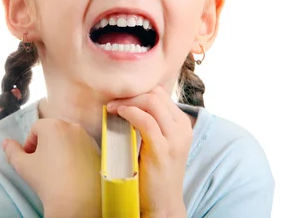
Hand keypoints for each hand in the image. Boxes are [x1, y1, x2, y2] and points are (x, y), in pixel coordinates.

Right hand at [2, 119, 101, 217]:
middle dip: (45, 144)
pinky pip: (81, 147)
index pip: (36, 127)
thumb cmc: (48, 180)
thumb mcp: (23, 165)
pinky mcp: (97, 149)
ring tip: (56, 168)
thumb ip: (12, 151)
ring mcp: (87, 137)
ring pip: (68, 138)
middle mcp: (73, 126)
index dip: (30, 143)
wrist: (75, 199)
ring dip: (60, 148)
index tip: (30, 158)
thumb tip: (6, 143)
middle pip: (53, 130)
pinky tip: (70, 170)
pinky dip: (75, 154)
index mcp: (54, 125)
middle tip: (42, 163)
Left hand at [107, 86, 190, 216]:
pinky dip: (130, 113)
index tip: (120, 99)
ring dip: (128, 102)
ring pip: (152, 103)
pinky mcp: (162, 150)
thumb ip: (152, 122)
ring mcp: (175, 138)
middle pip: (155, 94)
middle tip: (112, 102)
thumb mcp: (160, 142)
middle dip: (131, 94)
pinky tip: (120, 114)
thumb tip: (130, 102)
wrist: (163, 203)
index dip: (138, 91)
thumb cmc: (156, 172)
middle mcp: (182, 128)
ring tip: (112, 108)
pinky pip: (146, 121)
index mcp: (182, 123)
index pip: (160, 93)